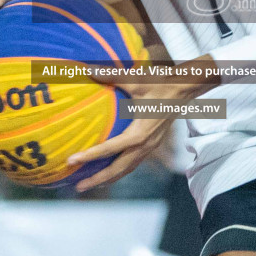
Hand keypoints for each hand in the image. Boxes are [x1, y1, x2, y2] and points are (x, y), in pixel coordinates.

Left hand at [67, 56, 215, 192]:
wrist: (185, 89)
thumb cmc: (161, 84)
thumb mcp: (137, 81)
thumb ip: (112, 76)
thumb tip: (89, 69)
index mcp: (139, 134)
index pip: (109, 149)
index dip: (89, 156)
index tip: (71, 160)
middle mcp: (144, 145)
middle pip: (118, 170)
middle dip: (97, 179)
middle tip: (78, 186)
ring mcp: (149, 147)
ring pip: (126, 169)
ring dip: (108, 178)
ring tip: (90, 183)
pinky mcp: (151, 144)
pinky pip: (132, 162)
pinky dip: (118, 169)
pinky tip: (108, 168)